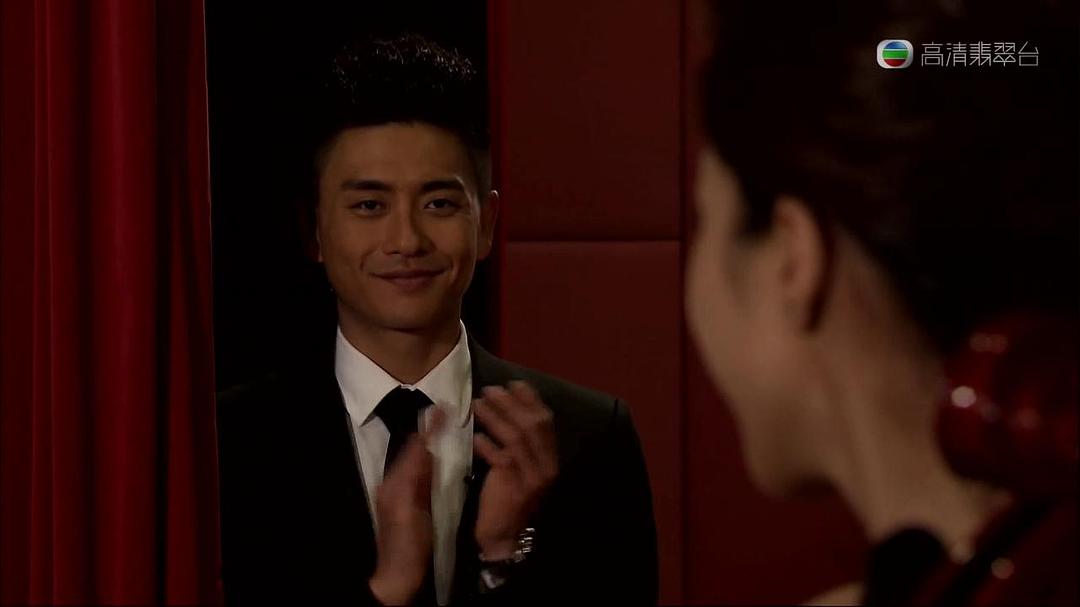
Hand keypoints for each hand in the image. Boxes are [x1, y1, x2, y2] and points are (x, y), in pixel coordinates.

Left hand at [369, 409, 444, 604]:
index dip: (429, 427)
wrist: (399, 576)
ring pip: (418, 462)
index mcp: (396, 481)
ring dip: (432, 445)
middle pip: (414, 450)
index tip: (443, 408)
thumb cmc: (407, 544)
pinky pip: (422, 476)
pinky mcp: (412, 506)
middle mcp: (396, 484)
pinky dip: (432, 462)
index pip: (414, 446)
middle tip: (449, 413)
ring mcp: (403, 496)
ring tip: (449, 429)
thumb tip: (427, 447)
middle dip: (430, 432)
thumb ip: (417, 477)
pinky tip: (443, 461)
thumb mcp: (411, 508)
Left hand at [472, 381, 557, 558]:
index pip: (545, 421)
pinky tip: (476, 437)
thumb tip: (507, 410)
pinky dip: (489, 446)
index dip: (531, 400)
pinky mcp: (515, 488)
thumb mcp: (519, 469)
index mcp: (550, 459)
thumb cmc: (506, 500)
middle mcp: (547, 466)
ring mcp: (532, 478)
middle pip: (532, 425)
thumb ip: (519, 445)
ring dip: (497, 418)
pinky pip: (503, 460)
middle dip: (512, 404)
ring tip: (479, 404)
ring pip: (517, 438)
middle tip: (491, 389)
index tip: (514, 383)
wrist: (504, 537)